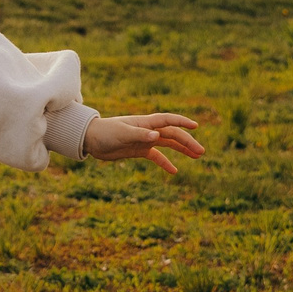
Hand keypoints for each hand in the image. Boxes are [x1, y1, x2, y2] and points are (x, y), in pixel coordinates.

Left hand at [85, 112, 204, 174]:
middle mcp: (148, 130)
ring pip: (168, 144)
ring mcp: (145, 140)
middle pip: (172, 134)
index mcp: (146, 123)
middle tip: (201, 151)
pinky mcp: (139, 150)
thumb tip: (157, 136)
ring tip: (196, 156)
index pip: (168, 120)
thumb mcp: (123, 134)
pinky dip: (165, 163)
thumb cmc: (106, 132)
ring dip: (182, 150)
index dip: (182, 122)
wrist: (91, 139)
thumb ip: (140, 135)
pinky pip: (157, 156)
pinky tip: (175, 171)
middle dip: (187, 142)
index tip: (196, 126)